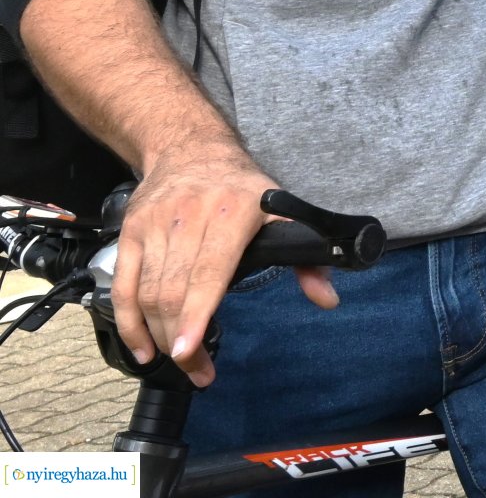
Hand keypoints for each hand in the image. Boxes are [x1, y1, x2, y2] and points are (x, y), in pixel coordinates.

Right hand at [113, 148, 336, 387]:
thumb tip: (327, 299)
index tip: (190, 351)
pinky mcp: (130, 232)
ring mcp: (154, 225)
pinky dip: (128, 322)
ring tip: (179, 361)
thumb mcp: (282, 211)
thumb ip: (307, 258)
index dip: (197, 314)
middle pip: (175, 292)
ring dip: (159, 336)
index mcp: (232, 212)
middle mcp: (189, 217)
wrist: (192, 149)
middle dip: (182, 340)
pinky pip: (123, 286)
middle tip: (197, 371)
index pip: (209, 272)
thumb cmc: (243, 188)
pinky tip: (142, 348)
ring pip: (149, 293)